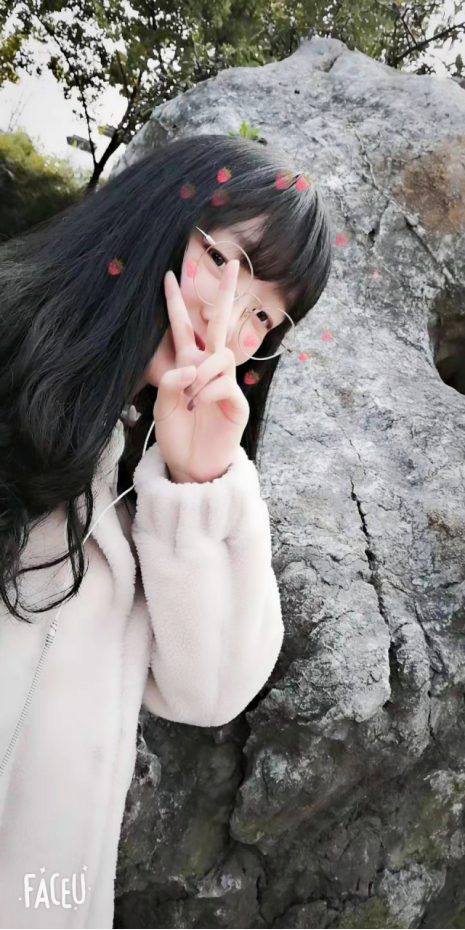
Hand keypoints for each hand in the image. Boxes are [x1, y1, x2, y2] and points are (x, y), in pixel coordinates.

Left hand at [153, 259, 249, 482]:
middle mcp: (209, 368)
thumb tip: (191, 366)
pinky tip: (199, 405)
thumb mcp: (164, 406)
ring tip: (190, 396)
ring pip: (221, 355)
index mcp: (188, 364)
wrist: (191, 465)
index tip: (169, 275)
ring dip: (203, 371)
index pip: (183, 327)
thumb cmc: (177, 434)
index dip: (176, 303)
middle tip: (230, 263)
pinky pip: (224, 384)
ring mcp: (226, 383)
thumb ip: (172, 382)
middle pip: (219, 323)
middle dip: (224, 294)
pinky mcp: (237, 402)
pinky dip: (208, 391)